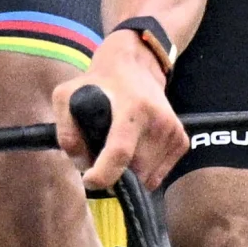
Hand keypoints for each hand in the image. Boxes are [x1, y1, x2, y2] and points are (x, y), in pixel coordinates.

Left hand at [70, 33, 182, 188]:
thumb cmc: (100, 83)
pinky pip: (158, 175)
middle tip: (103, 154)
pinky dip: (145, 170)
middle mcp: (158, 120)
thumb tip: (83, 164)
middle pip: (133, 170)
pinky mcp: (181, 140)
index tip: (90, 180)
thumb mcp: (67, 95)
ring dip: (130, 172)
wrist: (137, 66)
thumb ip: (66, 130)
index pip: (120, 152)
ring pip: (147, 177)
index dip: (104, 174)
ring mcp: (173, 131)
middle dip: (115, 172)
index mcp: (132, 107)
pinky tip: (136, 149)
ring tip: (121, 147)